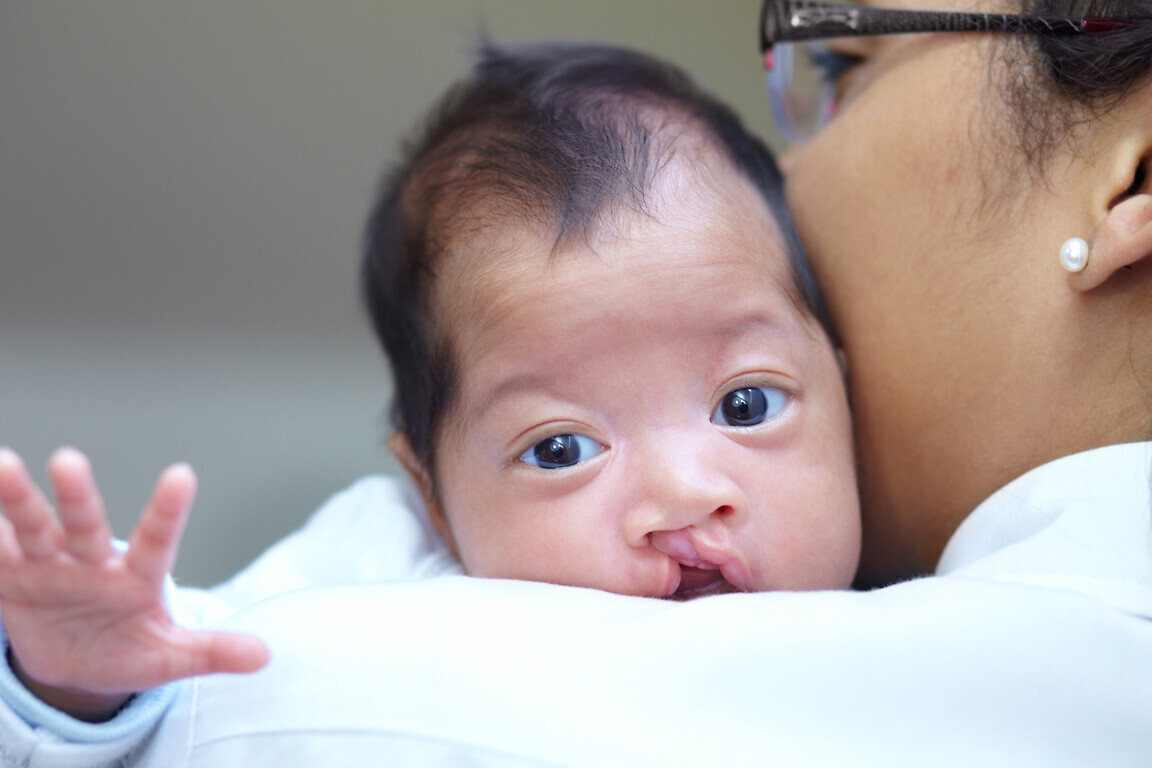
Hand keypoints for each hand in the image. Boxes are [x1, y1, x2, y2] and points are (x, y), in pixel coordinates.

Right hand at [0, 447, 268, 721]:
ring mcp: (47, 565)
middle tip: (69, 459)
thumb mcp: (169, 658)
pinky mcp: (10, 578)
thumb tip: (265, 656)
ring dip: (16, 500)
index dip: (167, 510)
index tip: (182, 475)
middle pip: (84, 524)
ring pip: (32, 528)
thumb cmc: (128, 648)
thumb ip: (211, 651)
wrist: (75, 662)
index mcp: (136, 576)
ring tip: (1, 465)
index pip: (156, 539)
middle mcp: (91, 560)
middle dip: (77, 494)